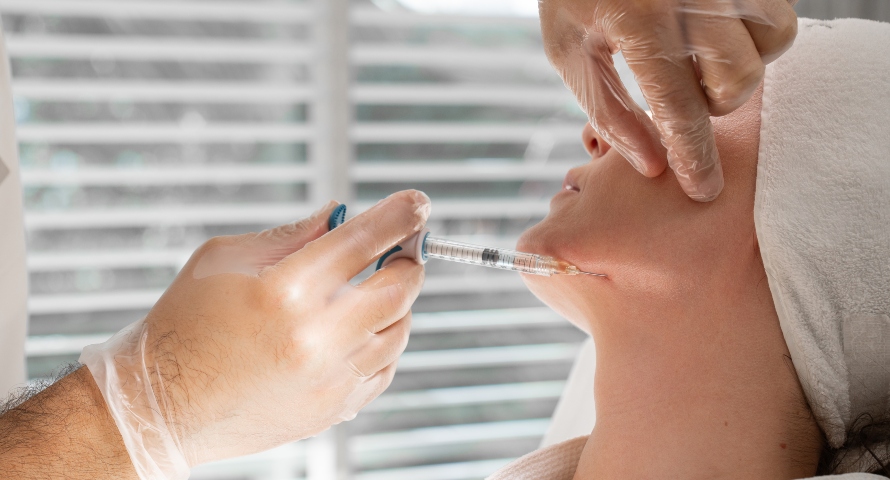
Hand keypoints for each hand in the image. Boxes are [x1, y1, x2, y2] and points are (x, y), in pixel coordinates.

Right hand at [80, 190, 430, 477]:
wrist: (161, 405)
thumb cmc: (184, 325)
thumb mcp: (223, 259)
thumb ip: (292, 234)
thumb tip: (340, 216)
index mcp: (284, 292)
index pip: (363, 241)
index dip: (399, 216)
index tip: (417, 205)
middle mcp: (314, 339)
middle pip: (398, 288)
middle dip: (408, 260)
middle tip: (401, 249)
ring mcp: (328, 380)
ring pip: (399, 330)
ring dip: (397, 303)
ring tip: (372, 289)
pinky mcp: (332, 409)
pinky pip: (385, 369)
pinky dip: (384, 342)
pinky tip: (361, 330)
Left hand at [539, 0, 796, 200]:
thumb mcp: (569, 48)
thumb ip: (608, 110)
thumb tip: (653, 166)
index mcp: (639, 17)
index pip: (680, 106)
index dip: (694, 156)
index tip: (704, 189)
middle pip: (739, 77)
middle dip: (715, 102)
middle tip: (682, 90)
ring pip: (774, 40)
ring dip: (742, 65)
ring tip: (699, 58)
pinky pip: (777, 12)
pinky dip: (755, 34)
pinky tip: (713, 36)